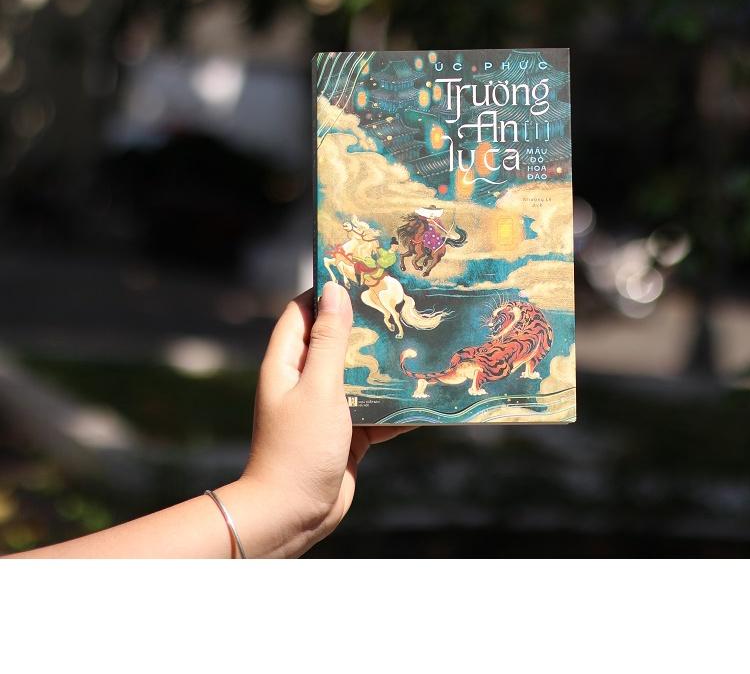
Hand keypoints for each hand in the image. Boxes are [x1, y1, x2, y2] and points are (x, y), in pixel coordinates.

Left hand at [225, 283, 411, 556]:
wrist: (294, 514)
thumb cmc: (300, 447)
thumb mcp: (320, 388)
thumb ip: (330, 341)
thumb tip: (336, 291)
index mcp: (287, 361)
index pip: (304, 310)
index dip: (329, 289)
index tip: (363, 272)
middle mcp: (304, 379)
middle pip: (337, 339)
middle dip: (366, 324)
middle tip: (402, 303)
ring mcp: (325, 406)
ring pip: (360, 373)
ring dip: (385, 364)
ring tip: (420, 343)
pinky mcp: (346, 432)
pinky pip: (374, 408)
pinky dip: (395, 403)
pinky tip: (425, 395)